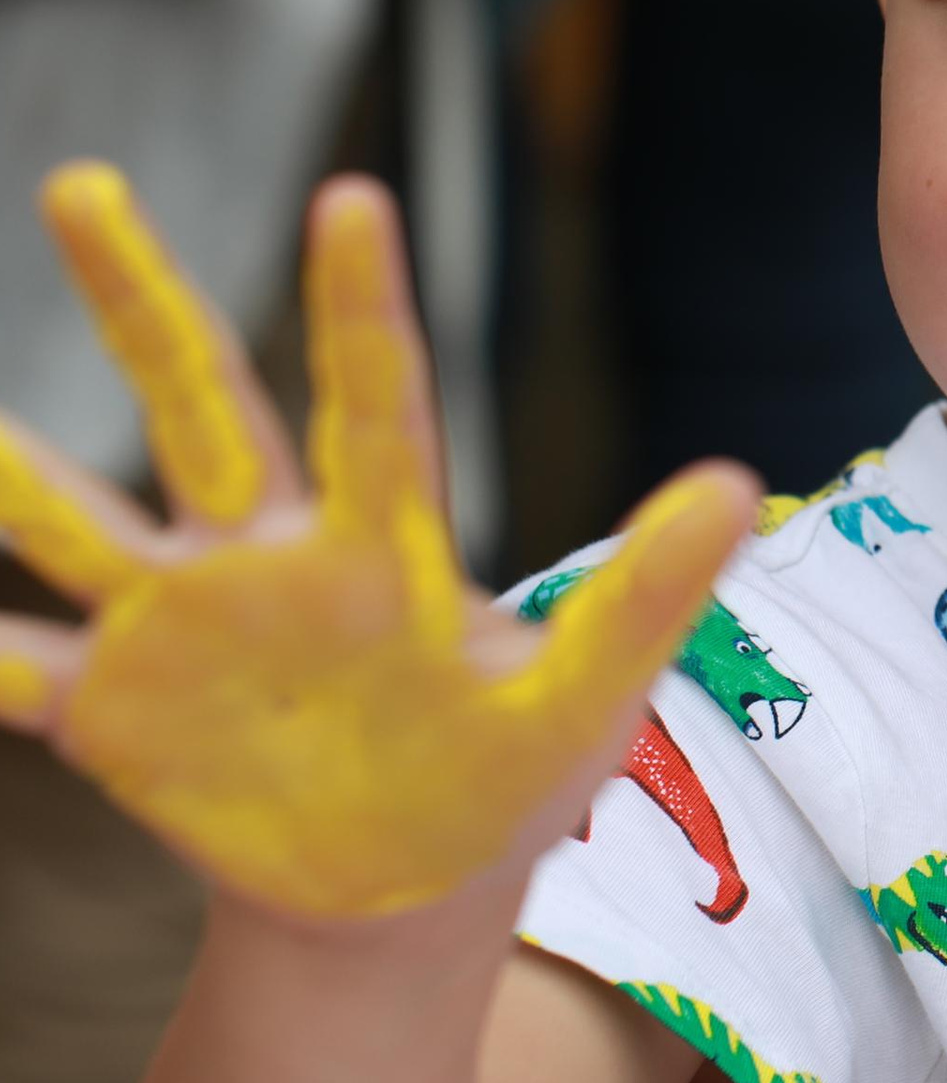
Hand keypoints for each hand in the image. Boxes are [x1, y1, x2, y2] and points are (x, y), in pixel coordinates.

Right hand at [0, 163, 753, 923]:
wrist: (410, 898)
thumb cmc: (505, 783)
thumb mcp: (584, 699)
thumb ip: (645, 597)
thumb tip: (738, 483)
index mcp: (381, 547)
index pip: (375, 405)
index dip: (361, 309)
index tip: (352, 196)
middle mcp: (268, 558)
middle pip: (201, 409)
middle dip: (144, 301)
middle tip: (88, 184)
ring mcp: (181, 627)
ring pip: (80, 522)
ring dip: (14, 468)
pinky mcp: (116, 712)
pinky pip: (19, 671)